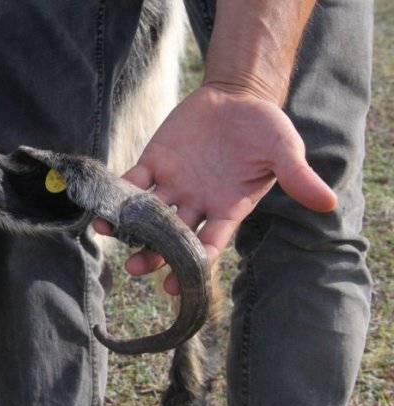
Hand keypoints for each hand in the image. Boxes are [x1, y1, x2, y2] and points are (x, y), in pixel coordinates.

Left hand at [93, 85, 336, 293]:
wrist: (237, 95)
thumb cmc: (264, 127)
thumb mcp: (284, 150)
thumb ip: (297, 176)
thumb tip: (329, 201)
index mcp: (228, 210)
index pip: (210, 244)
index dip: (194, 264)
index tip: (178, 283)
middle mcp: (197, 204)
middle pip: (172, 237)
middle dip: (154, 254)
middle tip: (136, 267)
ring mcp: (173, 185)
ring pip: (147, 215)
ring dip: (128, 226)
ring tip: (107, 233)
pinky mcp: (154, 163)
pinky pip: (132, 182)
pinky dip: (118, 193)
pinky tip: (102, 203)